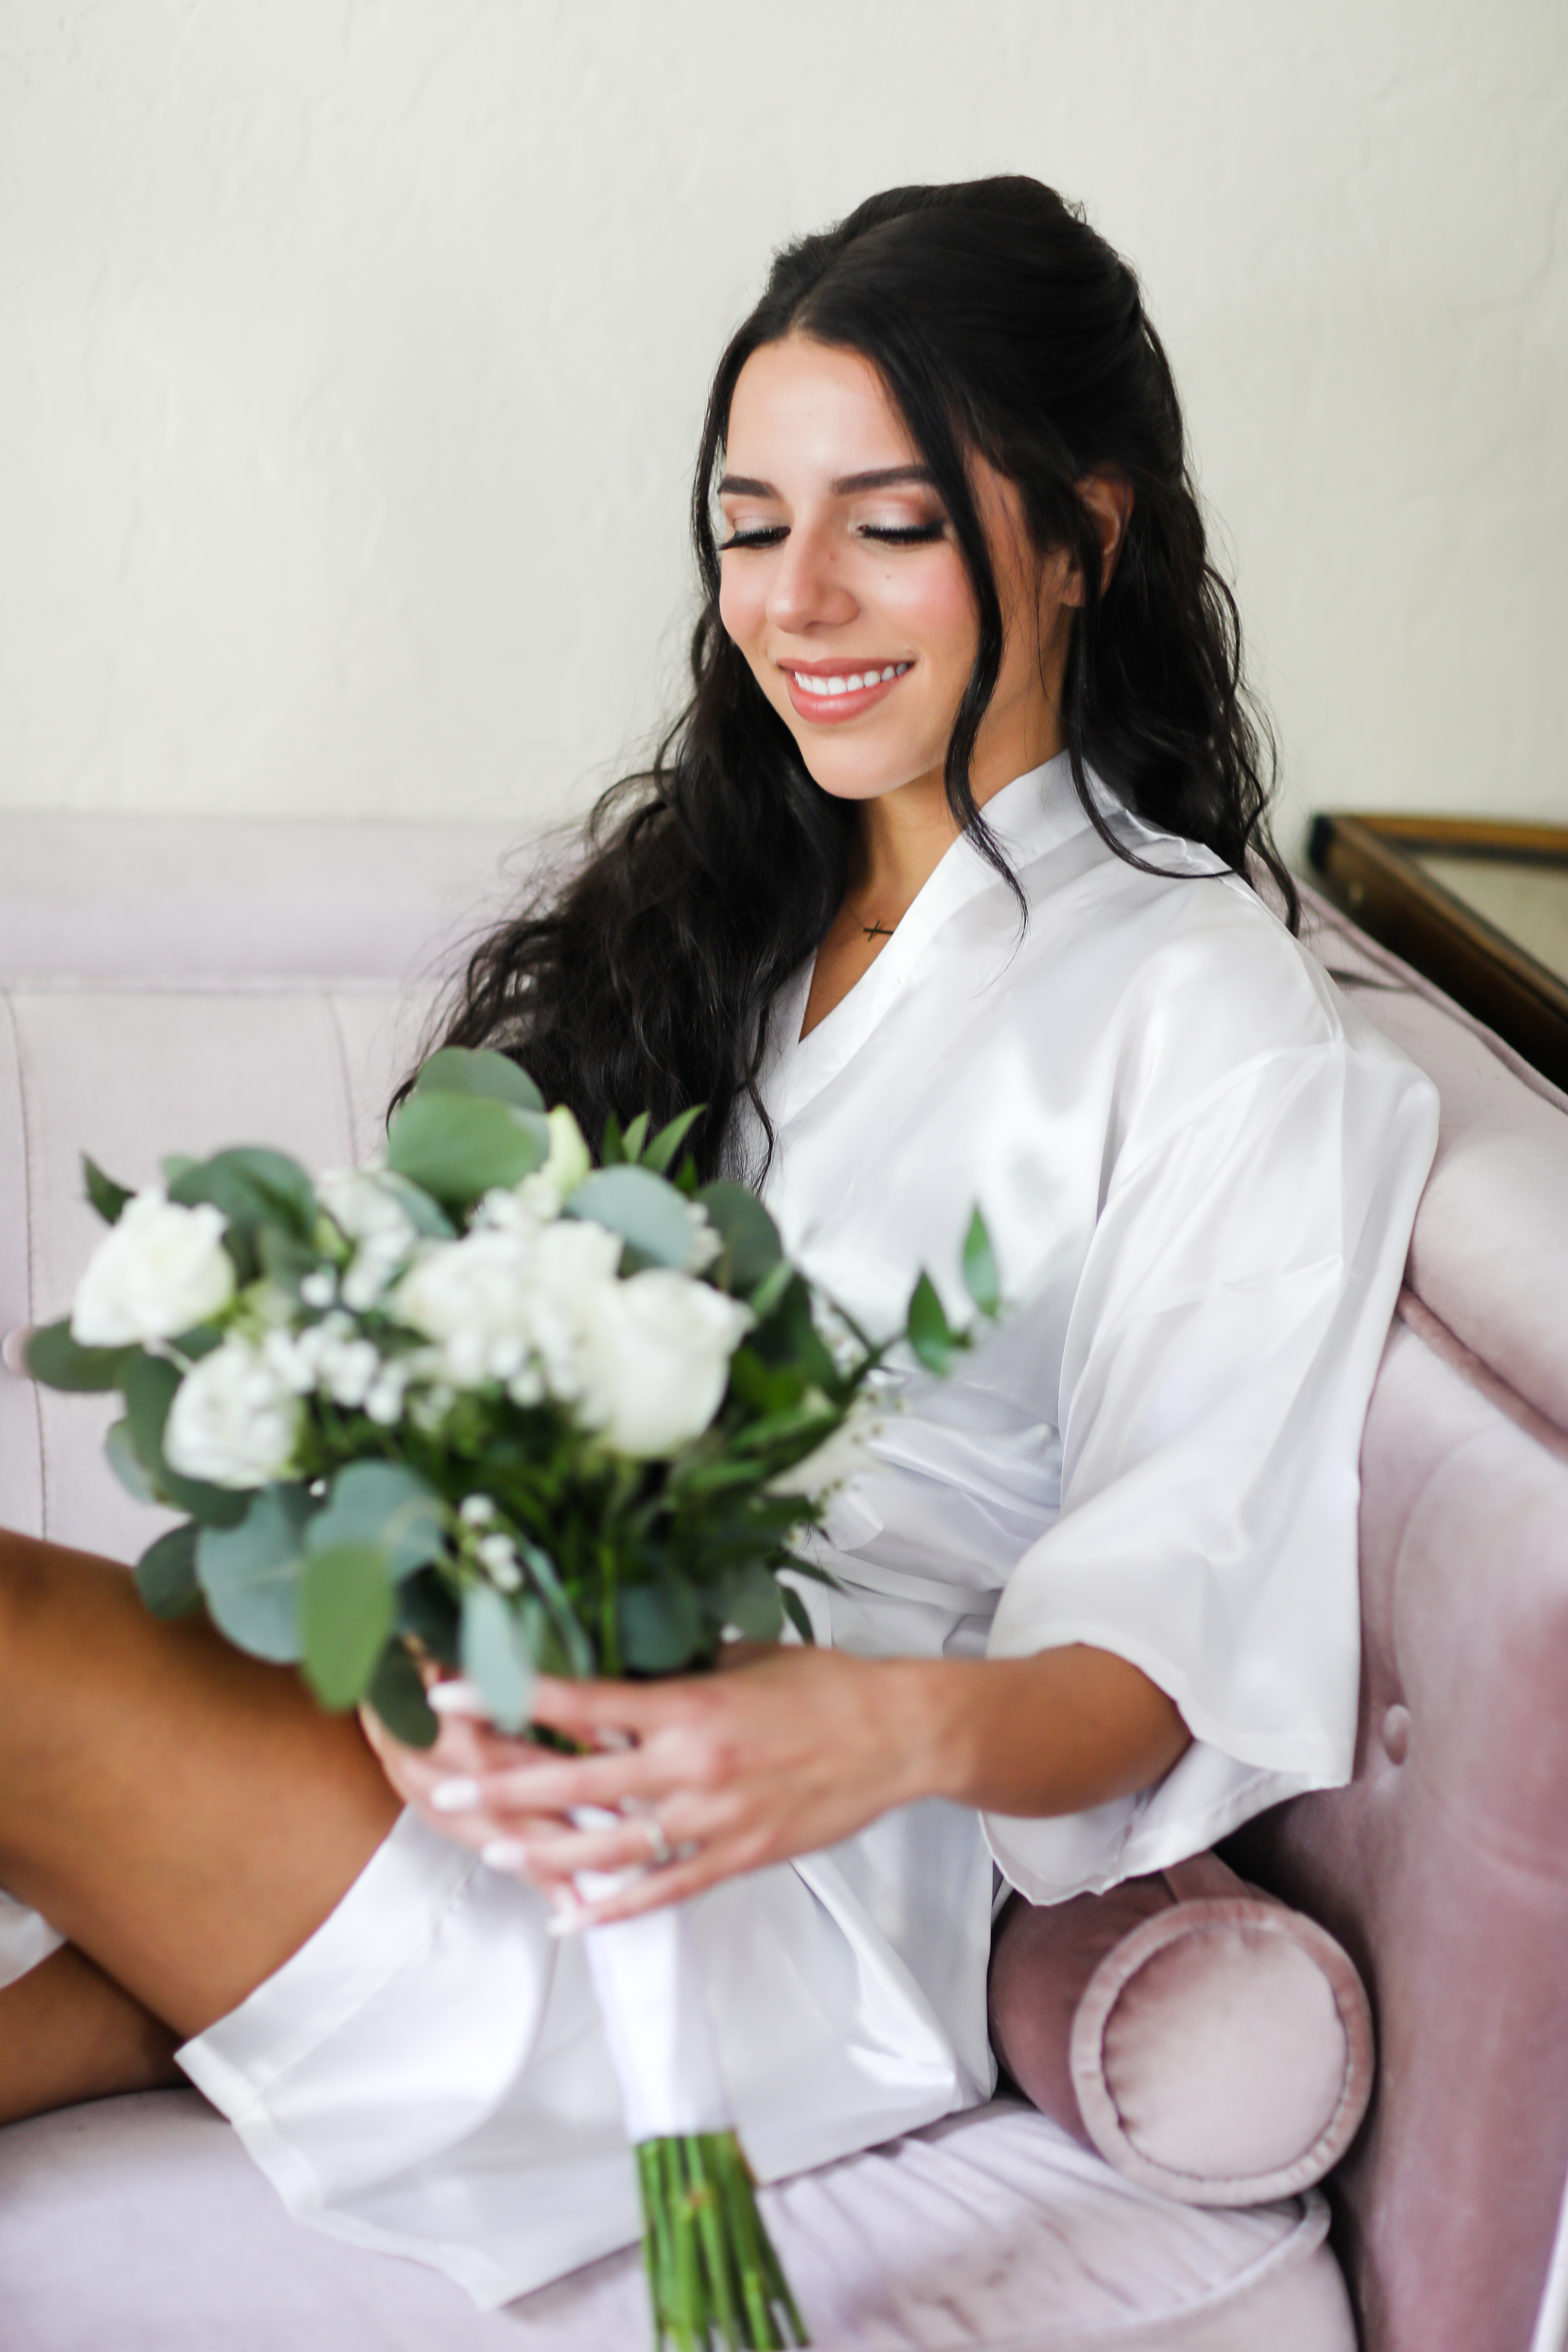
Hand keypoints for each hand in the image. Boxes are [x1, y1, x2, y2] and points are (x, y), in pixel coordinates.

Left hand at [360, 1645, 939, 1928]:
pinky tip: (572, 1917)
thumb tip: (618, 1661)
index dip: (516, 1698)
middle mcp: (695, 1767)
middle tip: (449, 1792)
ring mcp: (716, 1820)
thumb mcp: (744, 1657)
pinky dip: (615, 1908)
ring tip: (496, 1855)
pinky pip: (664, 1890)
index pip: (584, 1701)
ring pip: (613, 1847)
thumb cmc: (823, 1687)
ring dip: (549, 1854)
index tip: (459, 1691)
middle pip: (581, 1783)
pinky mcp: (739, 1858)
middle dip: (509, 1789)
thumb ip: (677, 1667)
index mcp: (692, 1706)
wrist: (897, 1736)